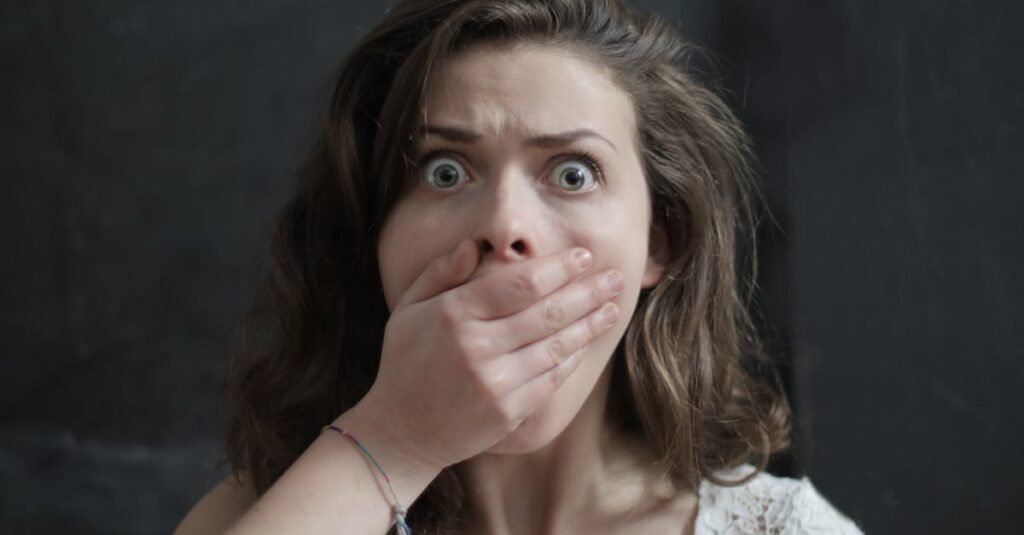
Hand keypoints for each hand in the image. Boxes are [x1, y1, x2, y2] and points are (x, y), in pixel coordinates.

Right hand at [354, 240, 622, 470]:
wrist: (402, 430)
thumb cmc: (406, 361)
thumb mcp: (408, 308)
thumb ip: (440, 272)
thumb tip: (475, 245)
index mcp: (453, 314)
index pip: (519, 283)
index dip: (557, 268)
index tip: (583, 256)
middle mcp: (477, 347)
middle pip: (547, 312)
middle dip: (587, 292)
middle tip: (615, 277)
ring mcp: (495, 382)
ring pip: (556, 345)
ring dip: (589, 324)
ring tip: (613, 307)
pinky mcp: (508, 411)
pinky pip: (551, 378)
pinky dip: (572, 357)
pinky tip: (587, 341)